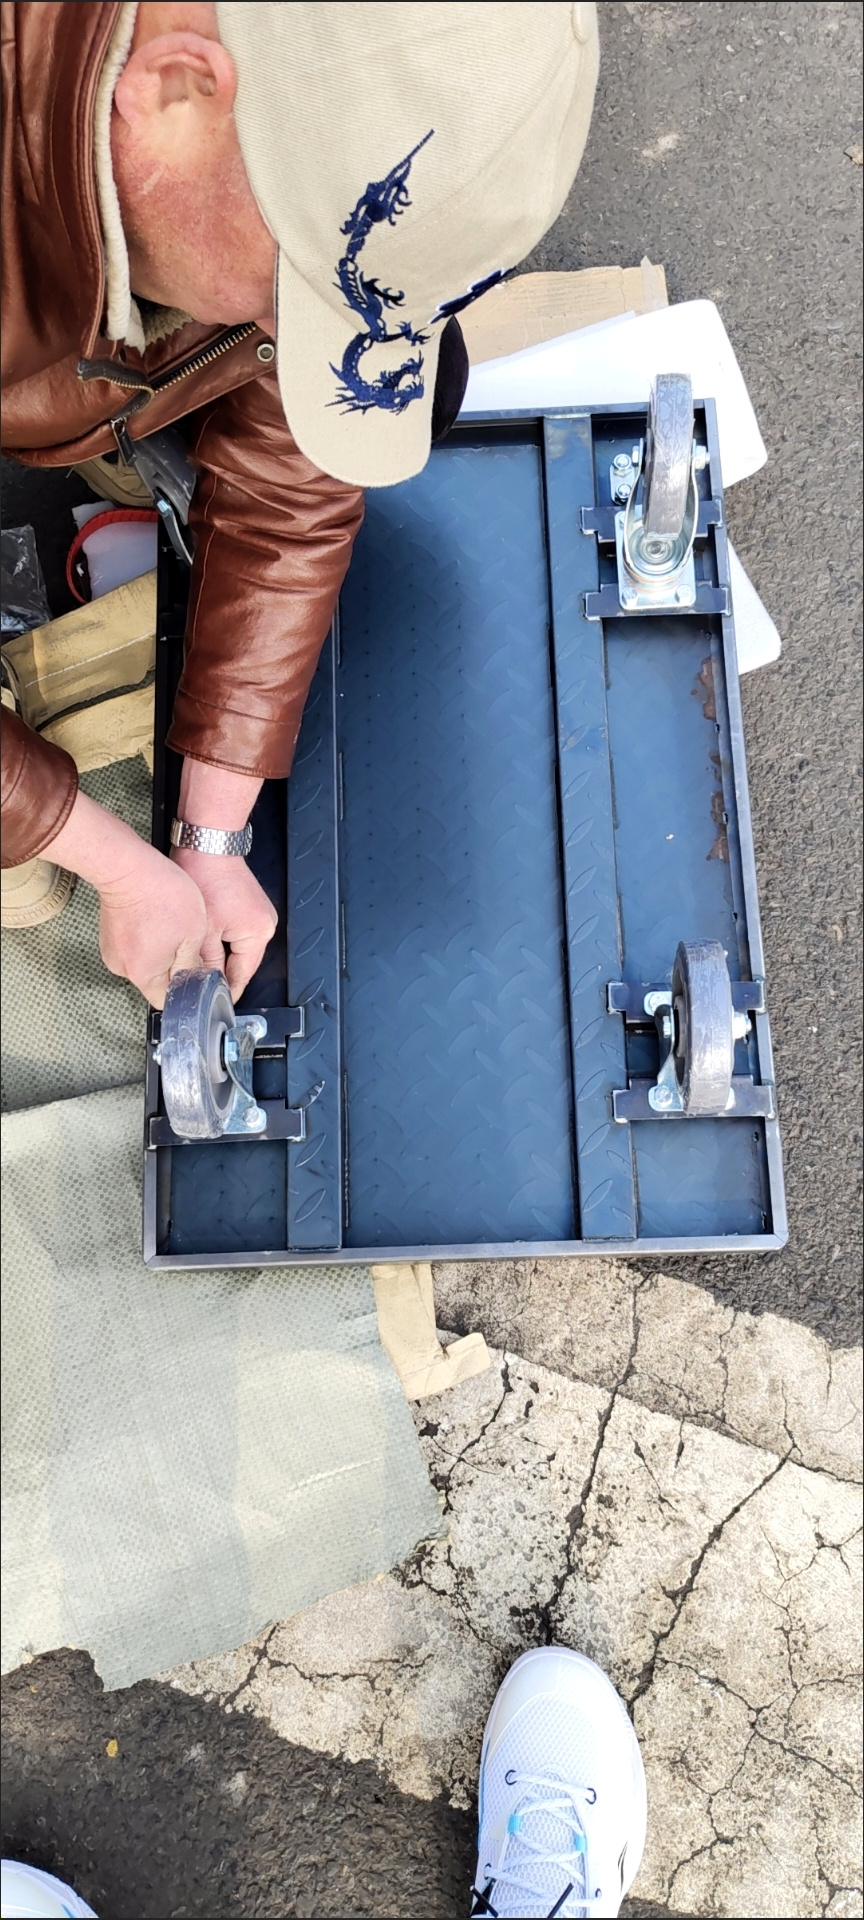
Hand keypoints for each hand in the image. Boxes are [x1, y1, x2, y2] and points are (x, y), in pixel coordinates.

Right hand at [99, 849, 207, 1004]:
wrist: (126, 865)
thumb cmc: (160, 894)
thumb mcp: (193, 934)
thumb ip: (193, 965)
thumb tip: (196, 982)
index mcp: (144, 974)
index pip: (169, 1000)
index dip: (187, 991)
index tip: (200, 978)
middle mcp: (123, 967)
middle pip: (156, 981)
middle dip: (175, 968)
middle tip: (190, 945)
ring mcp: (113, 950)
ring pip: (147, 962)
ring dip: (163, 951)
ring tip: (174, 927)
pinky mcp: (110, 935)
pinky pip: (135, 946)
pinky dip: (149, 939)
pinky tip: (159, 920)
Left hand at [173, 758, 276, 999]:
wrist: (208, 843)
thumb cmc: (205, 876)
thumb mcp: (202, 929)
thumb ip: (205, 961)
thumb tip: (201, 983)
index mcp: (258, 934)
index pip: (242, 975)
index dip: (223, 991)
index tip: (209, 1004)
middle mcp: (264, 925)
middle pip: (240, 962)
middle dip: (218, 972)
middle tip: (195, 985)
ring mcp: (258, 914)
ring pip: (235, 948)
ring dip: (217, 955)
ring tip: (196, 961)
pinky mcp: (248, 905)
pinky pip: (235, 932)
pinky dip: (219, 938)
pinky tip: (202, 939)